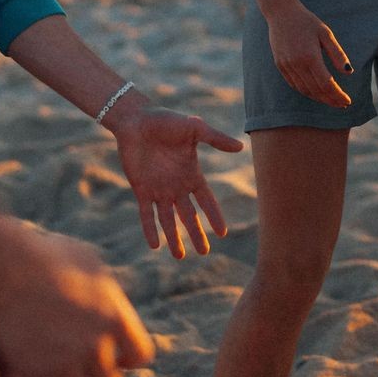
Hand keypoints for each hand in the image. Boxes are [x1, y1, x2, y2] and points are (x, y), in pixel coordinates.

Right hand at [0, 229, 153, 376]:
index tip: (115, 355)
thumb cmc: (44, 255)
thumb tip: (114, 302)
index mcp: (114, 316)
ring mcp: (66, 362)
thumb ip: (105, 289)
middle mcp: (96, 343)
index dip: (129, 358)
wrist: (5, 267)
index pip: (141, 356)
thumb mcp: (88, 263)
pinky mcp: (36, 375)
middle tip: (85, 368)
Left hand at [106, 101, 243, 259]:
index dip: (214, 216)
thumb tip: (240, 147)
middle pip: (189, 216)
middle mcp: (176, 186)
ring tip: (179, 257)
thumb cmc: (167, 120)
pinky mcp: (141, 189)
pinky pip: (146, 214)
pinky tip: (155, 245)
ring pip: (168, 220)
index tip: (222, 233)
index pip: (207, 201)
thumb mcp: (195, 128)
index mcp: (192, 173)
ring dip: (174, 238)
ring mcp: (158, 189)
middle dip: (196, 234)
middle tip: (204, 253)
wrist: (137, 119)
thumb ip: (216, 138)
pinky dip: (151, 229)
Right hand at [265, 1, 353, 110]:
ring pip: (304, 90)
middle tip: (343, 104)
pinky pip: (294, 85)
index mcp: (310, 56)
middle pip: (316, 90)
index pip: (326, 84)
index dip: (337, 95)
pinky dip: (306, 92)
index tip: (348, 101)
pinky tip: (316, 93)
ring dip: (319, 98)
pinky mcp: (280, 66)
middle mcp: (297, 64)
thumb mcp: (326, 33)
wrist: (281, 13)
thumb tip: (349, 72)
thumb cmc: (307, 21)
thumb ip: (337, 53)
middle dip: (331, 100)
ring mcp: (286, 66)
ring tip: (331, 101)